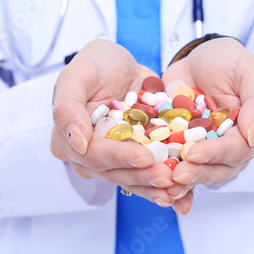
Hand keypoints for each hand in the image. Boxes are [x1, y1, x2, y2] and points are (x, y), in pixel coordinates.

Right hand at [51, 40, 174, 205]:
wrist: (119, 63)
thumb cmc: (93, 64)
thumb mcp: (76, 75)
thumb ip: (67, 107)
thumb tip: (77, 142)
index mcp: (69, 141)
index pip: (94, 155)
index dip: (119, 158)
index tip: (144, 157)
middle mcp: (90, 155)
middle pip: (116, 173)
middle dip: (143, 177)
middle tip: (169, 177)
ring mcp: (115, 158)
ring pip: (135, 179)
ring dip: (157, 187)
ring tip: (179, 191)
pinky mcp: (136, 156)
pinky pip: (150, 172)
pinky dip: (168, 182)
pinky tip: (185, 190)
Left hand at [162, 38, 253, 213]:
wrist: (196, 57)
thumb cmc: (227, 60)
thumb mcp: (249, 72)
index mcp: (253, 132)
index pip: (238, 150)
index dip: (217, 154)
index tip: (195, 154)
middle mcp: (232, 146)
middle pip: (219, 169)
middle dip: (199, 173)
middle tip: (177, 174)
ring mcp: (207, 149)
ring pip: (199, 173)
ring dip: (184, 182)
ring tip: (166, 183)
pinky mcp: (184, 148)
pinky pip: (179, 167)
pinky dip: (169, 179)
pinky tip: (159, 188)